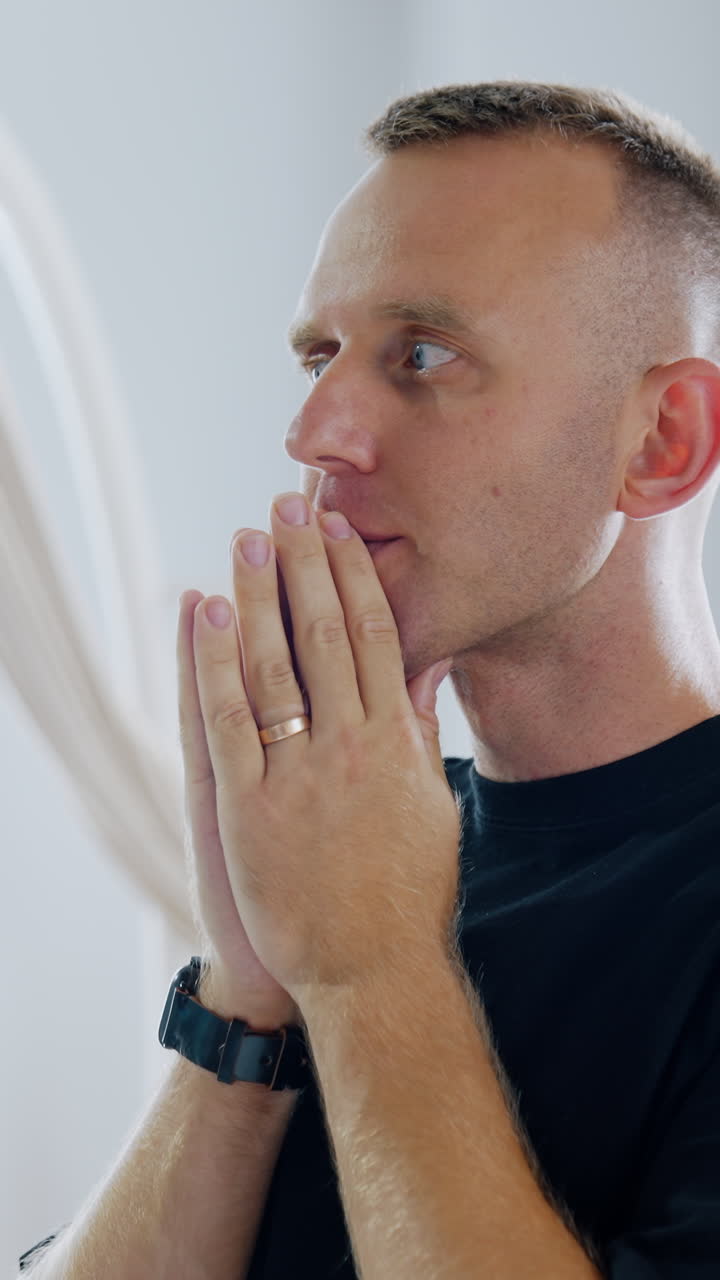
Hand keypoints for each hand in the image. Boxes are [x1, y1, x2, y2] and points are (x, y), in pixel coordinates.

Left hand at [189, 492, 459, 1008]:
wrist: (373, 973)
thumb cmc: (409, 893)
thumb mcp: (436, 805)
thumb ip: (425, 730)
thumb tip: (425, 663)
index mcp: (399, 741)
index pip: (378, 635)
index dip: (355, 575)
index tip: (338, 528)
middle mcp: (352, 747)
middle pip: (327, 633)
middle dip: (305, 563)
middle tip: (286, 505)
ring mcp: (299, 777)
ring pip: (275, 664)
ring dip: (258, 595)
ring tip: (245, 539)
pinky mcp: (249, 810)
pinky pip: (228, 720)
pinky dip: (213, 662)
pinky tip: (204, 613)